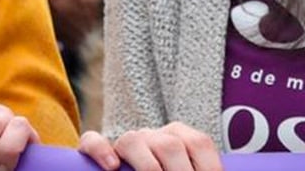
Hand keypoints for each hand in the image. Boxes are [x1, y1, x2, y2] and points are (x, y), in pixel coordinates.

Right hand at [79, 123, 221, 170]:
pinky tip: (113, 167)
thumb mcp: (182, 168)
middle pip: (170, 145)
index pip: (200, 144)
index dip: (210, 168)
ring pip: (133, 141)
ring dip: (149, 167)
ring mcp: (125, 142)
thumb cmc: (166, 169)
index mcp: (180, 139)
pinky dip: (102, 150)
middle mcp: (153, 136)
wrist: (130, 170)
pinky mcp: (96, 150)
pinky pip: (94, 140)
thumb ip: (192, 168)